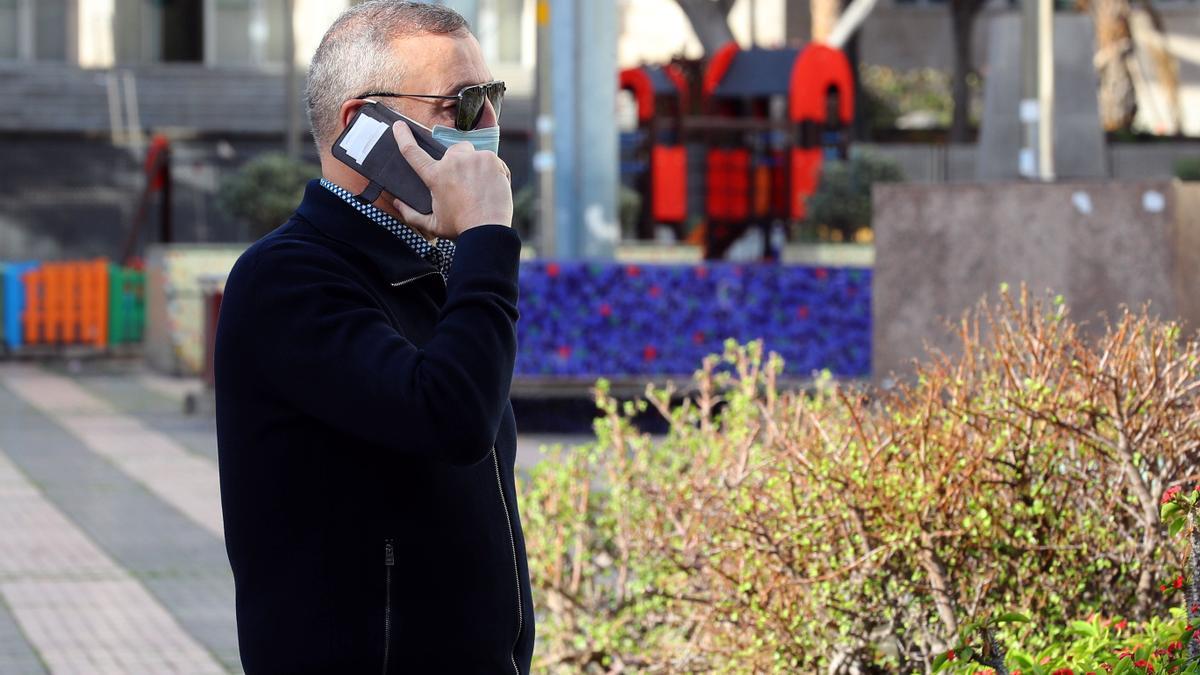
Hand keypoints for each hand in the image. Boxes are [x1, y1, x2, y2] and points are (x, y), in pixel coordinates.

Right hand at [390, 121, 512, 239]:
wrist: (488, 231)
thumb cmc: (460, 228)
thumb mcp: (432, 225)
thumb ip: (411, 214)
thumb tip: (396, 203)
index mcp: (435, 176)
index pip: (413, 152)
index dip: (403, 137)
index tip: (399, 125)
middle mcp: (452, 162)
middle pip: (452, 151)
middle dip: (457, 162)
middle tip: (464, 182)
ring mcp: (472, 158)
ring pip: (473, 154)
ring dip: (475, 165)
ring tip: (480, 188)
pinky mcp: (491, 159)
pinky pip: (491, 160)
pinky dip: (493, 171)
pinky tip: (492, 188)